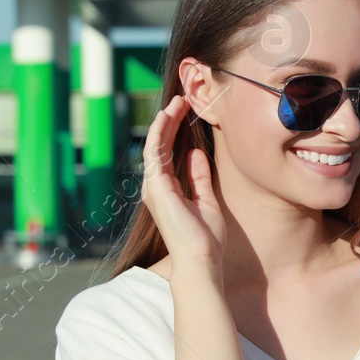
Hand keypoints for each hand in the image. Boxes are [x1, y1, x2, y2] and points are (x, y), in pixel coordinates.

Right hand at [141, 95, 226, 268]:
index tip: (186, 113)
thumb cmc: (206, 238)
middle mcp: (156, 188)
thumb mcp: (206, 201)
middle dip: (170, 122)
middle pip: (161, 146)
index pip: (169, 154)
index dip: (176, 131)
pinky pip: (154, 152)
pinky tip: (167, 116)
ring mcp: (154, 187)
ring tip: (177, 102)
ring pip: (156, 145)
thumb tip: (195, 154)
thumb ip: (199, 177)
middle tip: (182, 100)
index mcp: (167, 191)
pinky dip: (160, 132)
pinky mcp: (156, 187)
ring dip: (165, 121)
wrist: (201, 259)